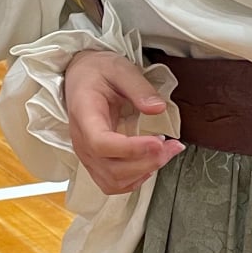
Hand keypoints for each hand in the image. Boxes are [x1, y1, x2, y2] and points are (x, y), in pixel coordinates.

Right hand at [64, 48, 182, 195]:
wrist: (80, 76)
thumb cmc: (97, 72)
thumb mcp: (119, 68)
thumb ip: (139, 87)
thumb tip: (158, 108)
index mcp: (84, 114)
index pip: (100, 143)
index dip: (131, 149)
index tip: (158, 141)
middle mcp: (81, 140)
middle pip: (110, 168)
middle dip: (146, 162)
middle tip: (170, 145)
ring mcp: (87, 154)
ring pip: (113, 181)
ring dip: (143, 172)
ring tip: (165, 153)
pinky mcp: (95, 161)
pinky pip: (112, 183)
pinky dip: (134, 180)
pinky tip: (149, 163)